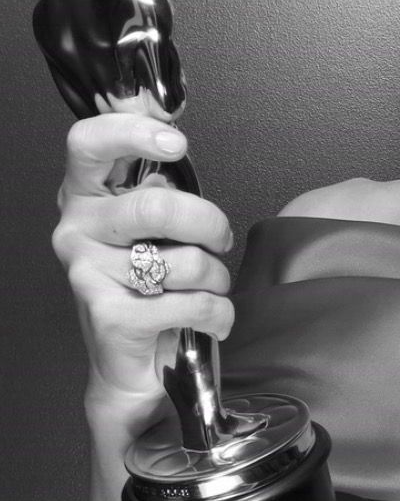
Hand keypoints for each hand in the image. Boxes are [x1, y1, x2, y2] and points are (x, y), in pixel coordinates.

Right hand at [52, 112, 234, 405]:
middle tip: (221, 240)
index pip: (89, 144)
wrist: (133, 368)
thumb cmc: (151, 288)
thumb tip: (173, 137)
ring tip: (207, 288)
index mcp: (87, 196)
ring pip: (184, 261)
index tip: (176, 142)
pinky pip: (192, 304)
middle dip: (208, 224)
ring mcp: (87, 274)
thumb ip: (160, 186)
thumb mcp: (156, 229)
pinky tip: (211, 321)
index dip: (132, 132)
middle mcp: (77, 230)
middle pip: (155, 206)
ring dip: (216, 278)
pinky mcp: (111, 317)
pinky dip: (218, 314)